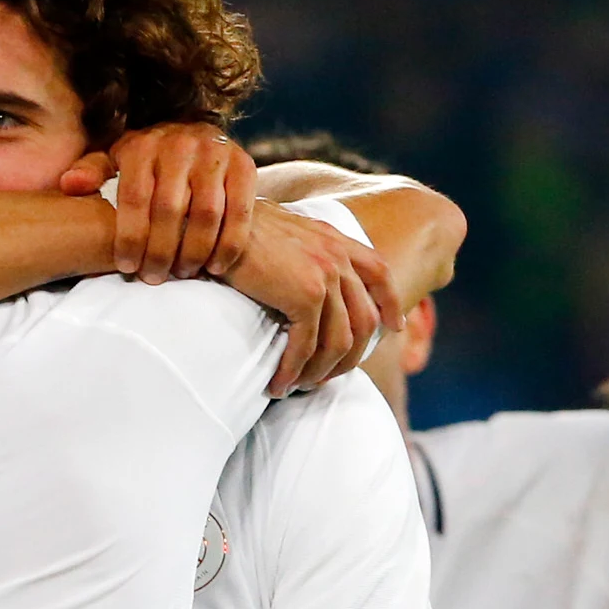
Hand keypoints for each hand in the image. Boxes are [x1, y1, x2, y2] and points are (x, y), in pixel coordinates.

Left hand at [61, 125, 255, 282]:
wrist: (199, 134)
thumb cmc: (149, 160)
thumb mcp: (116, 159)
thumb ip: (93, 172)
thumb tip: (69, 185)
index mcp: (143, 144)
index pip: (134, 198)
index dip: (131, 237)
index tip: (128, 267)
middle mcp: (180, 143)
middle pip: (170, 210)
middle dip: (161, 251)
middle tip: (154, 277)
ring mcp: (215, 153)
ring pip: (207, 213)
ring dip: (194, 251)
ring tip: (183, 273)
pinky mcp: (245, 164)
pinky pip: (240, 212)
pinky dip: (228, 244)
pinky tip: (214, 267)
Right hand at [223, 201, 388, 392]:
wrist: (215, 222)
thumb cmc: (234, 231)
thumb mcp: (280, 233)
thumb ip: (302, 252)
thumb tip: (300, 281)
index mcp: (334, 239)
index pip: (378, 271)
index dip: (390, 303)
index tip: (393, 328)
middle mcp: (337, 255)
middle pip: (364, 320)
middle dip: (349, 357)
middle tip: (325, 377)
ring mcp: (325, 274)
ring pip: (339, 341)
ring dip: (319, 372)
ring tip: (298, 385)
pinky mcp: (305, 294)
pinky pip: (307, 345)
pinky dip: (293, 370)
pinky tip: (279, 382)